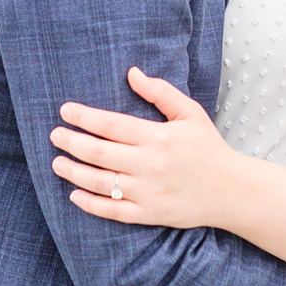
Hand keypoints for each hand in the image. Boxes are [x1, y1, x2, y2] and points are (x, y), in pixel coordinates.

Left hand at [51, 69, 243, 228]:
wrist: (230, 190)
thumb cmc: (208, 148)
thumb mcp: (190, 113)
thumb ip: (161, 92)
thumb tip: (132, 73)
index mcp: (158, 137)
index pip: (111, 124)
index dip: (84, 117)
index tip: (65, 111)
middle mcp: (149, 164)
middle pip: (98, 153)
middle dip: (71, 142)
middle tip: (55, 135)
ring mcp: (147, 191)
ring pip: (99, 182)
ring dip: (73, 172)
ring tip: (57, 163)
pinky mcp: (148, 213)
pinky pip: (111, 210)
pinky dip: (89, 204)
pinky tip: (74, 194)